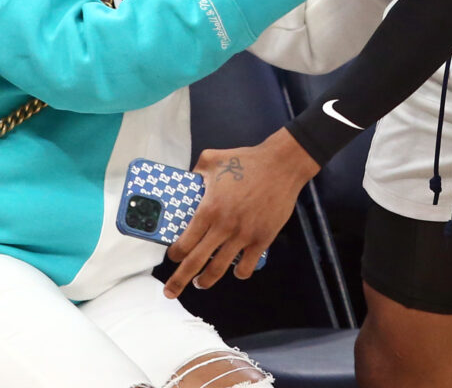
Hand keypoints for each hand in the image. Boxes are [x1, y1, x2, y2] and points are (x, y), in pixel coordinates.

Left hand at [164, 129, 318, 296]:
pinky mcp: (262, 239)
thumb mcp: (211, 159)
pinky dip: (239, 273)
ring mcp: (243, 236)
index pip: (184, 242)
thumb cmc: (246, 160)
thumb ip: (195, 171)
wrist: (281, 165)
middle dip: (180, 280)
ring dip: (206, 281)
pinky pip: (246, 266)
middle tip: (171, 292)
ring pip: (219, 269)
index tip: (173, 257)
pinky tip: (235, 271)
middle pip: (196, 262)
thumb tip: (186, 179)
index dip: (175, 254)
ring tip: (201, 283)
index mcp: (208, 209)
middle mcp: (223, 227)